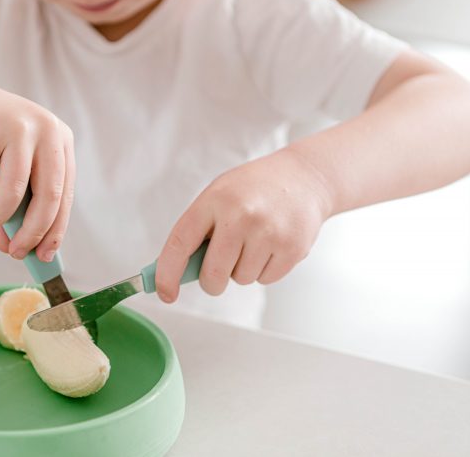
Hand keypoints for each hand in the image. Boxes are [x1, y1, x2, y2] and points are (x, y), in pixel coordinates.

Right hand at [0, 82, 74, 262]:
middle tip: (15, 252)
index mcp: (60, 139)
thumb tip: (16, 248)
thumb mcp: (12, 167)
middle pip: (48, 196)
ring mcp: (16, 128)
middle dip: (31, 232)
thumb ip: (20, 204)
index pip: (66, 194)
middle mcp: (45, 129)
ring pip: (12, 193)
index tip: (45, 256)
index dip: (55, 229)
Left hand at [154, 148, 333, 301]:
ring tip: (254, 241)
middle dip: (211, 281)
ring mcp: (269, 233)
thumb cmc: (252, 190)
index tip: (165, 293)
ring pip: (241, 279)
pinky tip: (271, 244)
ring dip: (242, 270)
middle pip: (213, 275)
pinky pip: (265, 279)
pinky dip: (264, 269)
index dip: (167, 273)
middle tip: (217, 270)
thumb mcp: (219, 194)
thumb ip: (199, 230)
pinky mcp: (292, 248)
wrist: (304, 177)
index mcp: (215, 200)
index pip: (180, 243)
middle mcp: (241, 216)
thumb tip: (180, 272)